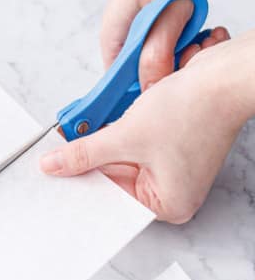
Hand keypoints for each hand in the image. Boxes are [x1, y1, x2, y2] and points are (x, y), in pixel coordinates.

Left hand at [40, 31, 252, 223]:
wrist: (224, 75)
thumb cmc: (197, 110)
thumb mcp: (127, 135)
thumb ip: (86, 153)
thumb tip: (56, 165)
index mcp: (169, 204)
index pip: (112, 197)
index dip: (83, 180)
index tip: (56, 171)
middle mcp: (173, 190)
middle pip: (116, 178)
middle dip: (94, 158)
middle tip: (64, 147)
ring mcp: (173, 167)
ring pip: (123, 156)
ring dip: (107, 140)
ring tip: (91, 128)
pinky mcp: (172, 143)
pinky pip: (135, 141)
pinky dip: (121, 130)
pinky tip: (111, 120)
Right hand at [101, 0, 226, 90]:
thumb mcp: (167, 6)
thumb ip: (157, 48)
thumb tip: (151, 81)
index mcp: (114, 30)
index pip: (116, 81)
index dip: (139, 90)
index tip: (162, 89)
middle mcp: (127, 30)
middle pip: (143, 73)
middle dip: (170, 70)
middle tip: (190, 54)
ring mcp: (147, 23)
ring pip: (164, 58)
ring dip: (186, 53)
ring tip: (199, 36)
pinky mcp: (166, 16)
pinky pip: (178, 43)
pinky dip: (194, 40)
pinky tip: (203, 28)